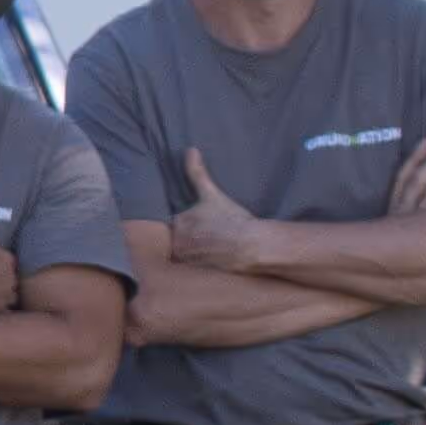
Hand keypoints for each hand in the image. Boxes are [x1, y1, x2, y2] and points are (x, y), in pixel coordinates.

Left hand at [171, 148, 281, 276]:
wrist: (250, 246)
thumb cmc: (232, 219)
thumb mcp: (212, 194)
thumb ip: (197, 173)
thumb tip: (190, 150)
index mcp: (177, 224)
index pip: (175, 224)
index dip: (187, 224)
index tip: (201, 224)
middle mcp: (177, 244)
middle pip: (178, 241)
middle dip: (189, 239)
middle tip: (209, 236)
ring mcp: (187, 261)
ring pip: (184, 255)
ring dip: (192, 253)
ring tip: (210, 249)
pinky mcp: (198, 274)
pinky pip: (193, 270)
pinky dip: (199, 265)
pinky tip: (213, 260)